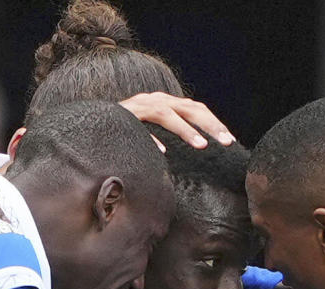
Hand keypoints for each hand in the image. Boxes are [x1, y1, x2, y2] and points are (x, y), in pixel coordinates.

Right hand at [119, 92, 235, 148]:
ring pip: (167, 114)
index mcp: (166, 103)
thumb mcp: (156, 128)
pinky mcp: (123, 117)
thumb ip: (174, 131)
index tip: (230, 141)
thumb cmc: (128, 130)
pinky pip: (140, 128)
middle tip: (227, 143)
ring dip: (186, 130)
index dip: (215, 123)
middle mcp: (155, 100)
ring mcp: (139, 107)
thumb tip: (200, 144)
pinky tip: (163, 152)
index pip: (196, 109)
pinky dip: (152, 138)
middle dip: (210, 125)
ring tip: (202, 146)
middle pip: (188, 108)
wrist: (94, 122)